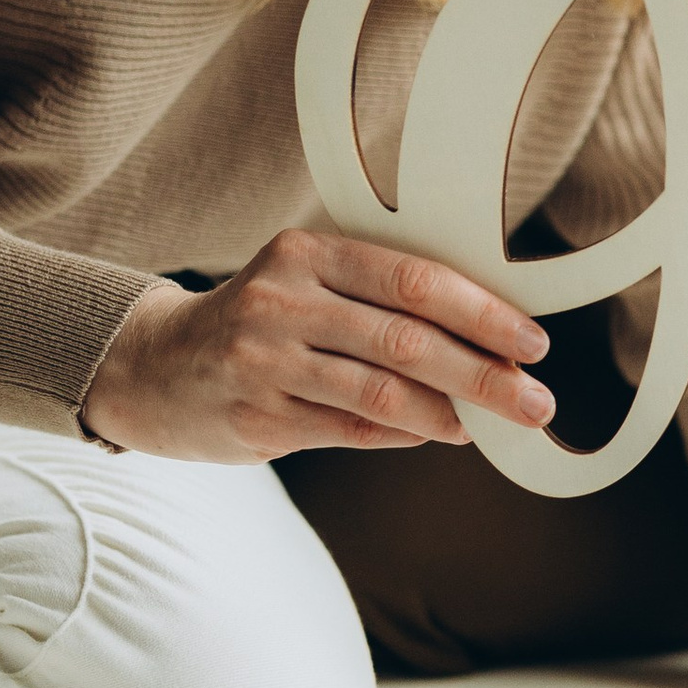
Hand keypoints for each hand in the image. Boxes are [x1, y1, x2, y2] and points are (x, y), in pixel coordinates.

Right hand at [81, 229, 554, 463]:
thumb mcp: (305, 281)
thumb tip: (485, 335)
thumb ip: (380, 298)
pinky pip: (351, 430)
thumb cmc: (257, 321)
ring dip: (450, 413)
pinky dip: (403, 433)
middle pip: (407, 341)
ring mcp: (264, 363)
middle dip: (484, 374)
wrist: (152, 366)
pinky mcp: (256, 418)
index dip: (482, 313)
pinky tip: (436, 433)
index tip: (532, 342)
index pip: (414, 280)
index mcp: (307, 254)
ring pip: (382, 393)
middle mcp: (283, 302)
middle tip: (535, 400)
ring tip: (491, 424)